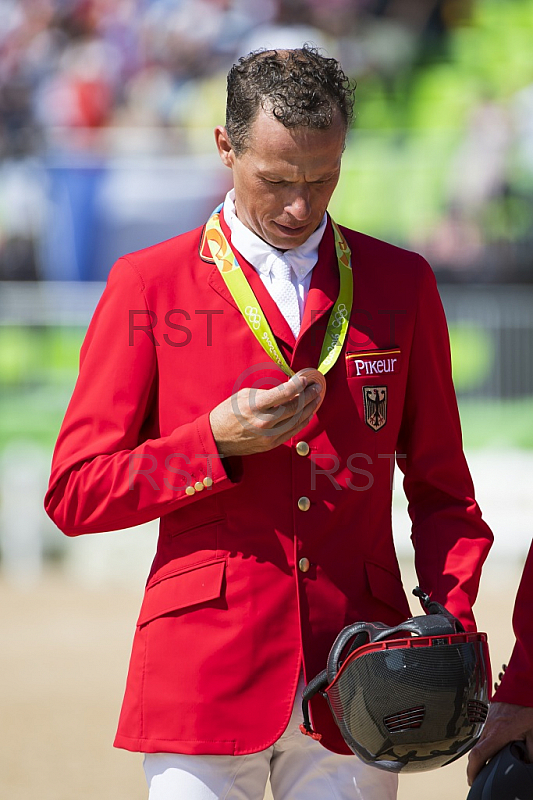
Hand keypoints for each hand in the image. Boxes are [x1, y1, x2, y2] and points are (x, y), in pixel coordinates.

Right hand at [209, 369, 325, 456]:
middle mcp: (264, 421)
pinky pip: (292, 431)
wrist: (216, 438)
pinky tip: (307, 413)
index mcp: (255, 405)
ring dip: (310, 408)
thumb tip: (288, 390)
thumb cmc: (228, 412)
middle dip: (309, 395)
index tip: (305, 378)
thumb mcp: (244, 395)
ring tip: (316, 398)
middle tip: (316, 387)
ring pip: (297, 420)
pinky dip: (302, 421)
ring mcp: (269, 435)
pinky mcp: (271, 444)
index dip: (299, 384)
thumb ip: (267, 393)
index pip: (285, 393)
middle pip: (295, 407)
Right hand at [467, 701, 532, 784]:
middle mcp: (489, 726)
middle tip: (478, 777)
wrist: (524, 686)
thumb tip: (525, 764)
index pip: (478, 755)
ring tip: (487, 764)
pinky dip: (486, 743)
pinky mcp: (490, 715)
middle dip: (475, 766)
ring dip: (481, 754)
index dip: (473, 770)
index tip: (472, 780)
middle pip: (475, 750)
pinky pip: (484, 732)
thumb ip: (529, 753)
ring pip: (479, 741)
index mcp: (498, 733)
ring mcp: (488, 719)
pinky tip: (494, 746)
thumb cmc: (528, 707)